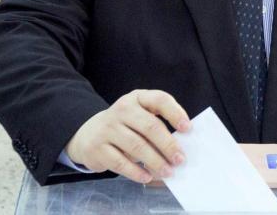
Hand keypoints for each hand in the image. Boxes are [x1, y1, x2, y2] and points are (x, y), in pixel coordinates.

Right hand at [65, 89, 190, 183]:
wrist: (88, 135)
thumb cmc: (124, 127)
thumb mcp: (138, 117)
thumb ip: (157, 126)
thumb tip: (179, 150)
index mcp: (136, 98)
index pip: (159, 99)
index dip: (175, 113)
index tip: (188, 129)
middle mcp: (121, 110)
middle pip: (150, 126)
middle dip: (168, 145)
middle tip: (180, 160)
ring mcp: (107, 128)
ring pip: (137, 146)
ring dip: (156, 161)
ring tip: (168, 172)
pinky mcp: (98, 148)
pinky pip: (121, 162)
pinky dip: (136, 172)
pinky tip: (147, 177)